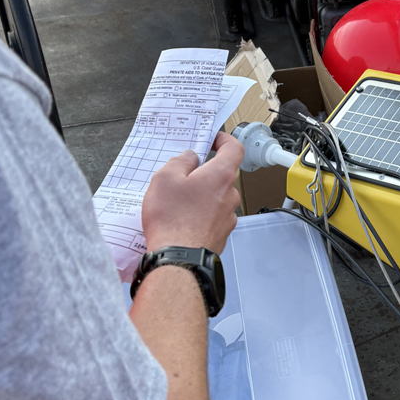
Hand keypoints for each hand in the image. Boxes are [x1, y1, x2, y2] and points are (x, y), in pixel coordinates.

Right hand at [142, 132, 243, 253]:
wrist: (179, 259)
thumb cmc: (173, 221)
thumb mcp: (165, 179)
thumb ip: (180, 162)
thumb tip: (189, 158)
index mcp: (220, 176)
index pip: (235, 148)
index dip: (225, 140)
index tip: (214, 140)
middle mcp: (230, 195)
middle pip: (222, 175)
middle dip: (203, 173)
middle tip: (181, 177)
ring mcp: (228, 216)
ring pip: (216, 197)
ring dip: (201, 195)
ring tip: (177, 203)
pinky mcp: (221, 233)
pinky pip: (213, 216)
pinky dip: (200, 214)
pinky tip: (181, 220)